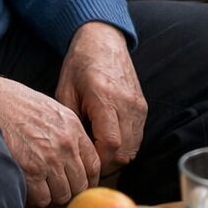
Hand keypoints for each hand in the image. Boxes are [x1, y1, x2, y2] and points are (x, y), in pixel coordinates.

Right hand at [0, 69, 100, 207]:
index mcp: (72, 126)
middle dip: (67, 192)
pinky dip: (34, 201)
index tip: (75, 186)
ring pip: (62, 196)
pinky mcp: (30, 169)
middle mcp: (65, 144)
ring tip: (37, 192)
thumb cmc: (11, 102)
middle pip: (80, 185)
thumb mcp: (47, 109)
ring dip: (50, 198)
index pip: (93, 166)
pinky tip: (26, 192)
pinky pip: (42, 199)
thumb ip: (64, 132)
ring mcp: (49, 158)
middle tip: (53, 192)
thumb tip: (71, 159)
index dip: (85, 181)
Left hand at [55, 22, 146, 175]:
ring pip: (133, 149)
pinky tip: (106, 142)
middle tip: (87, 166)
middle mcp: (126, 104)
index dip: (98, 162)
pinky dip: (123, 146)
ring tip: (95, 155)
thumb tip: (73, 153)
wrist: (102, 41)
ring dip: (115, 157)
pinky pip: (136, 138)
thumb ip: (71, 122)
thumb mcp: (65, 91)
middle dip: (106, 165)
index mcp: (104, 98)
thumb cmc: (79, 65)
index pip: (109, 144)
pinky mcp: (143, 108)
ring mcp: (138, 107)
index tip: (83, 166)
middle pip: (124, 152)